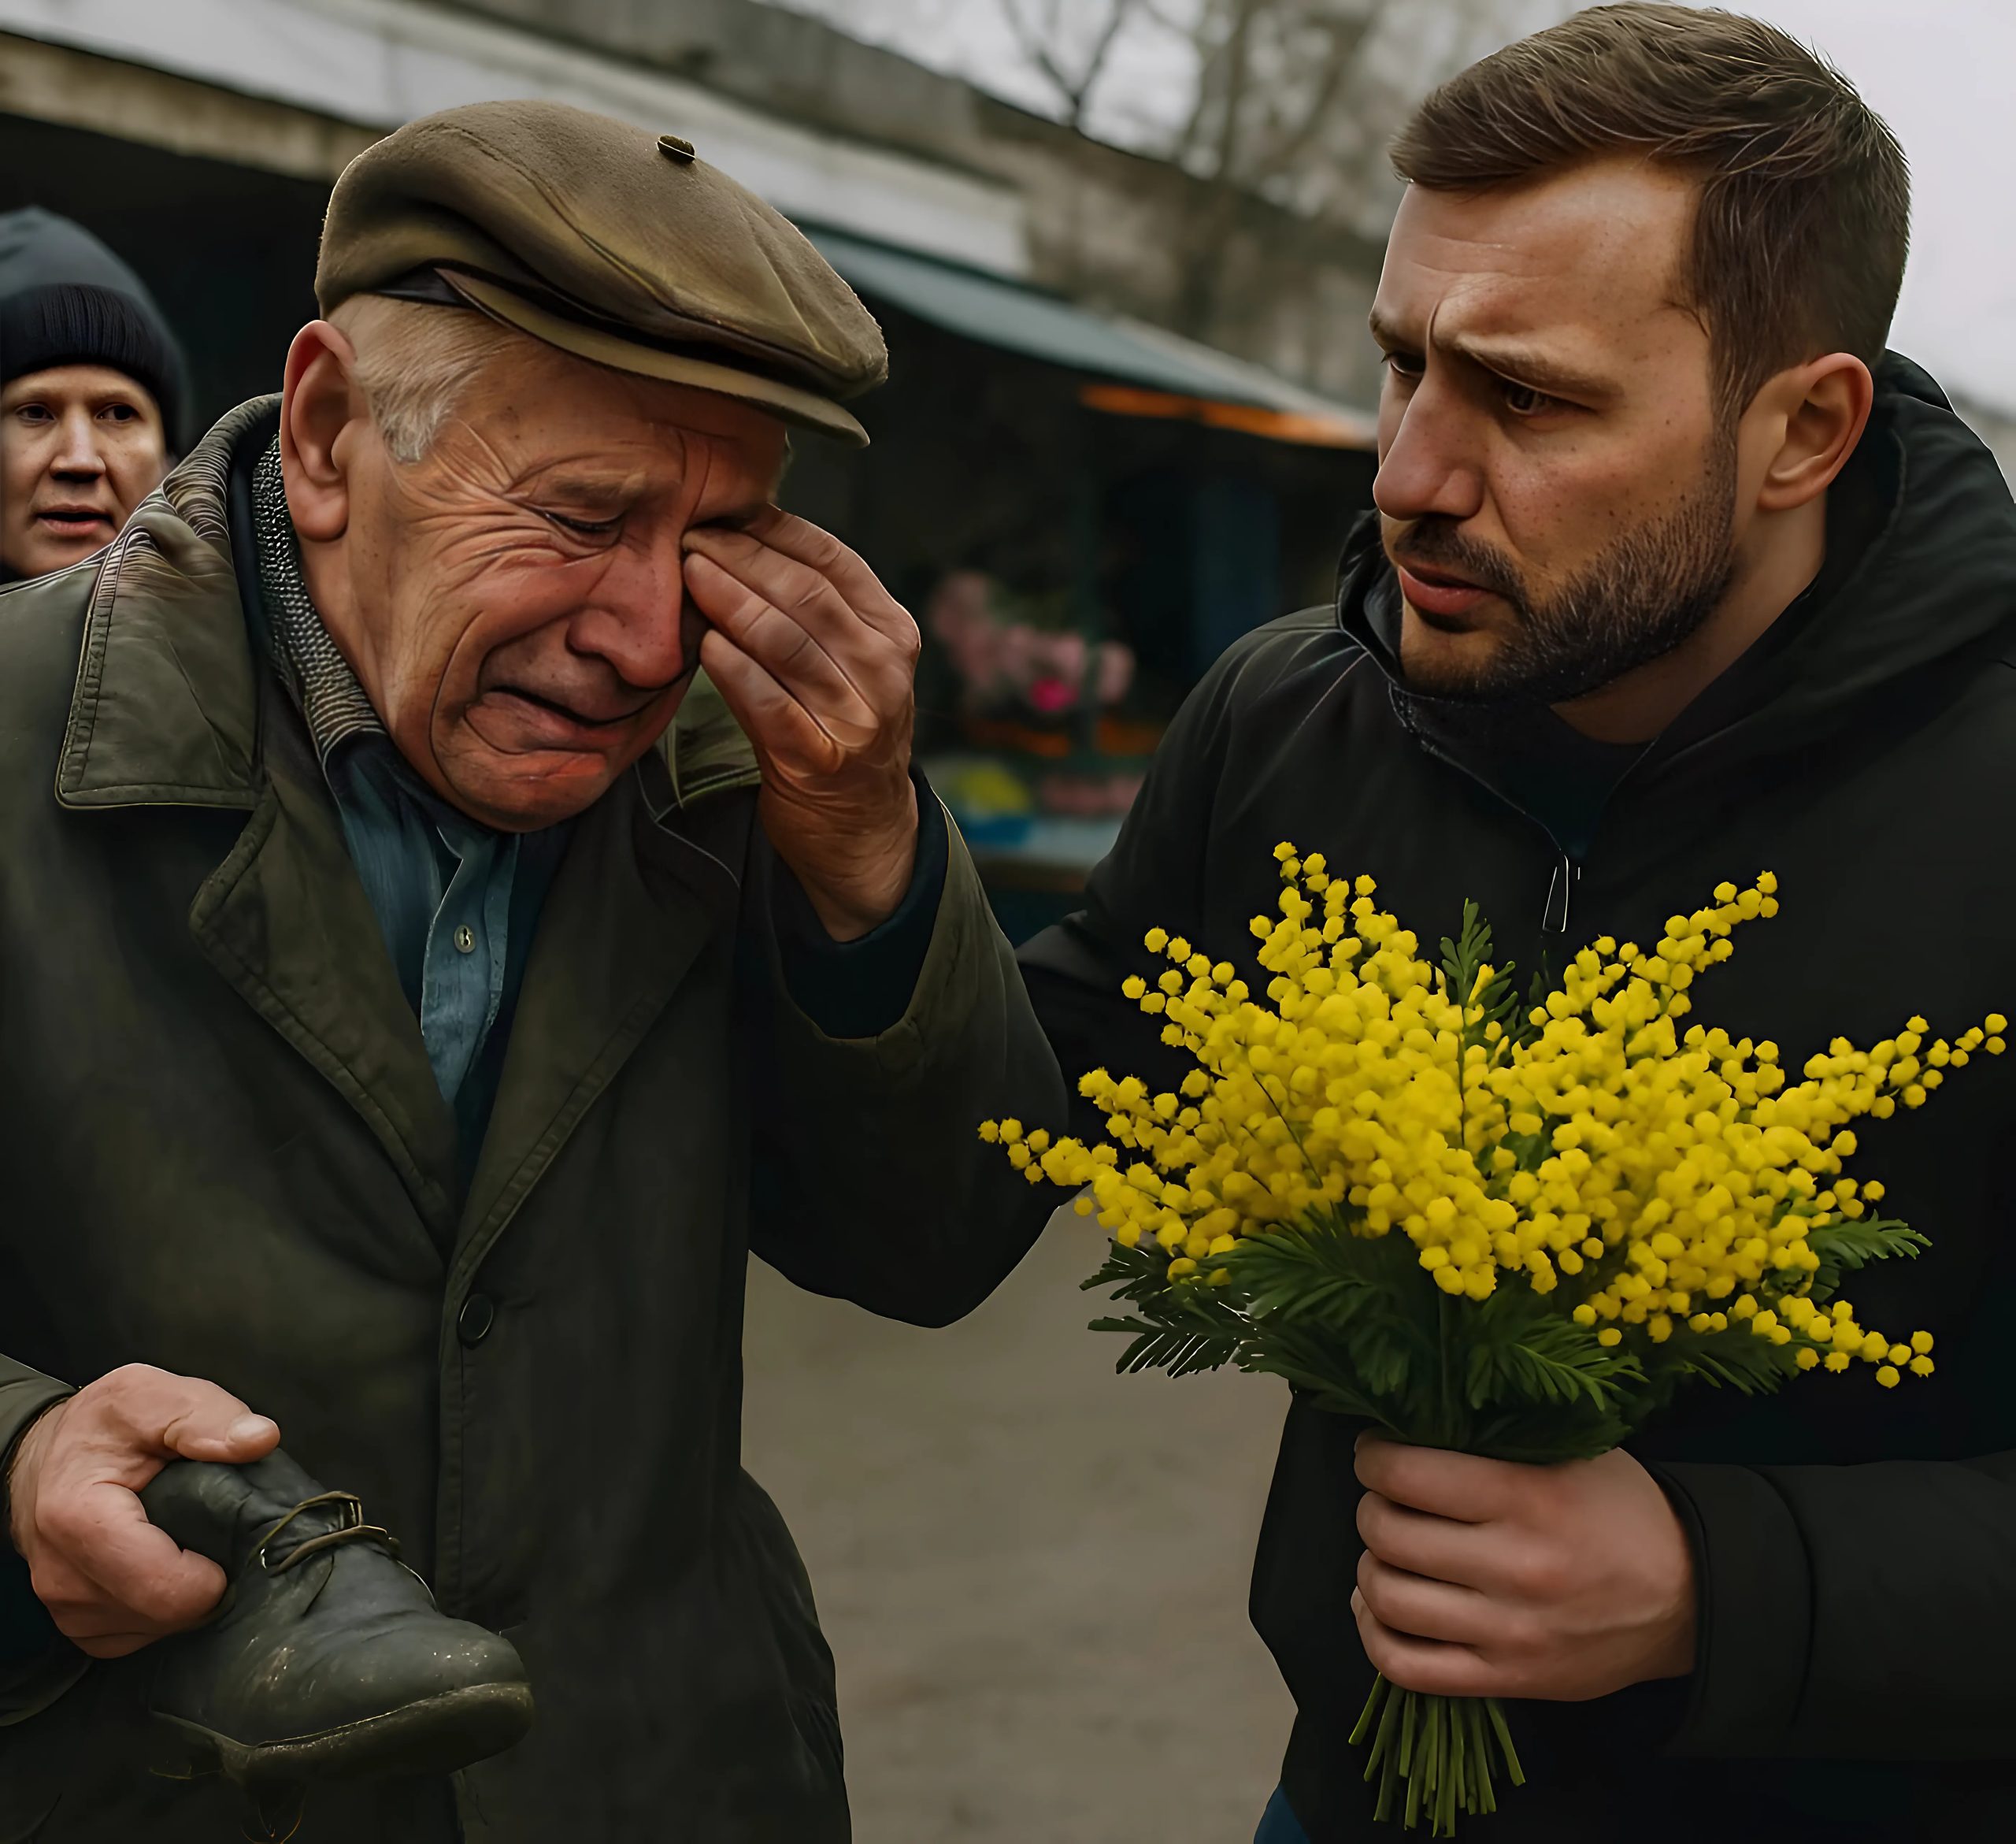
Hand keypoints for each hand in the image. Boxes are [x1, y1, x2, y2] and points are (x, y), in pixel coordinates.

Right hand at [6, 1364, 279, 1657]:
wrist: (48, 1458)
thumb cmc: (102, 1426)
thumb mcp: (151, 1396)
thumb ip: (206, 1417)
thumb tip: (260, 1440)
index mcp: (80, 1521)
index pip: (167, 1589)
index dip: (217, 1570)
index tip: (230, 1529)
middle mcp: (64, 1578)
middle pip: (167, 1615)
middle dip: (209, 1579)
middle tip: (217, 1530)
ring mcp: (67, 1610)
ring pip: (157, 1629)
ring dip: (188, 1592)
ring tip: (188, 1538)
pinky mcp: (80, 1626)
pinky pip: (141, 1635)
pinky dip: (165, 1607)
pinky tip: (169, 1562)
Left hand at [684, 509, 920, 939]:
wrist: (864, 828)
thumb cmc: (841, 730)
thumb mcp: (850, 662)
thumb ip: (814, 609)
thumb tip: (739, 536)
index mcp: (893, 632)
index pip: (832, 560)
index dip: (773, 530)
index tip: (724, 512)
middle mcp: (884, 671)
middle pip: (806, 594)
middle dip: (741, 558)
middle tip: (689, 537)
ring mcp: (857, 718)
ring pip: (786, 642)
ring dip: (729, 601)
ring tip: (688, 573)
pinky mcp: (821, 762)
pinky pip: (769, 703)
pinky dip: (733, 670)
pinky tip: (705, 644)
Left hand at [1351, 1434, 1694, 1701]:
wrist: (1691, 1600)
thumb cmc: (1622, 1512)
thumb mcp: (1574, 1451)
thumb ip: (1499, 1439)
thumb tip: (1412, 1424)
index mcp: (1528, 1498)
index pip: (1406, 1474)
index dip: (1373, 1458)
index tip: (1376, 1452)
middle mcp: (1514, 1567)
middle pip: (1388, 1534)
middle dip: (1371, 1507)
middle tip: (1386, 1498)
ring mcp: (1509, 1632)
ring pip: (1387, 1599)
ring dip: (1370, 1566)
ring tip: (1387, 1549)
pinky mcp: (1508, 1679)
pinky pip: (1407, 1667)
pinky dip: (1374, 1633)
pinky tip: (1379, 1605)